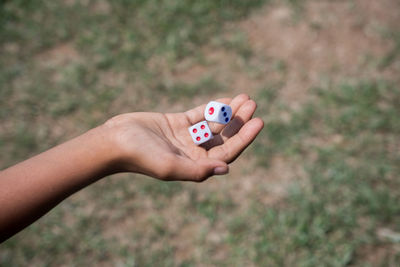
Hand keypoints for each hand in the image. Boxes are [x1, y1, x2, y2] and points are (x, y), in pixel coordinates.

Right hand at [105, 94, 263, 181]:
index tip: (258, 121)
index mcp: (195, 165)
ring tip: (245, 98)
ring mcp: (186, 137)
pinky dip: (212, 107)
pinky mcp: (176, 123)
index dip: (244, 138)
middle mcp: (193, 153)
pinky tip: (226, 100)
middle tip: (253, 103)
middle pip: (224, 137)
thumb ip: (197, 170)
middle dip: (240, 121)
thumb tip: (226, 170)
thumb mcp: (170, 165)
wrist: (113, 141)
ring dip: (229, 112)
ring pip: (214, 124)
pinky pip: (200, 114)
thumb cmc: (140, 156)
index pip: (227, 152)